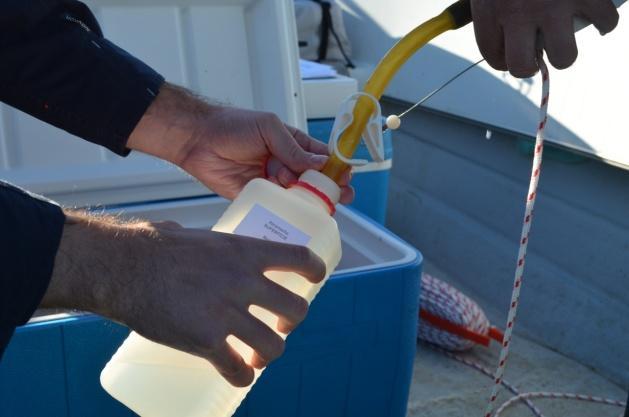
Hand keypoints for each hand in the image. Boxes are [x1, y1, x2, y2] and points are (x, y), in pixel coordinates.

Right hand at [42, 213, 326, 386]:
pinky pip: (238, 370)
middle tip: (280, 325)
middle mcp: (243, 282)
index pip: (299, 259)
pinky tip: (239, 375)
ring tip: (257, 354)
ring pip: (273, 345)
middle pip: (295, 310)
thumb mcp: (200, 237)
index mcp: (245, 252)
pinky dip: (242, 376)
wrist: (122, 267)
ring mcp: (226, 313)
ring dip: (269, 353)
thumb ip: (220, 248)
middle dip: (292, 321)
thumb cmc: (155, 246)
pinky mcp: (206, 341)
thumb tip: (217, 250)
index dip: (314, 271)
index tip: (315, 280)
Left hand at [127, 83, 353, 202]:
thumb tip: (319, 164)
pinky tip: (298, 220)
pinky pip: (276, 208)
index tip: (346, 175)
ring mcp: (272, 183)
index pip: (320, 157)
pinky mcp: (257, 198)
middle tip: (341, 198)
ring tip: (322, 210)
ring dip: (310, 203)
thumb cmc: (232, 126)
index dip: (335, 166)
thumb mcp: (268, 129)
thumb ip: (292, 148)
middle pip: (313, 181)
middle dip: (329, 189)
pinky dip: (287, 214)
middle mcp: (285, 165)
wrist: (197, 140)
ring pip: (298, 197)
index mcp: (292, 144)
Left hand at [471, 0, 618, 76]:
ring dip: (564, 51)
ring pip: (564, 57)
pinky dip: (604, 22)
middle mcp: (519, 11)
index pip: (494, 57)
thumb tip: (504, 39)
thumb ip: (494, 9)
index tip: (512, 52)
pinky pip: (604, 22)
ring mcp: (554, 5)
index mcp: (490, 8)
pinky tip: (596, 14)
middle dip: (530, 65)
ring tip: (563, 34)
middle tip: (536, 52)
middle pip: (522, 67)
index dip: (504, 59)